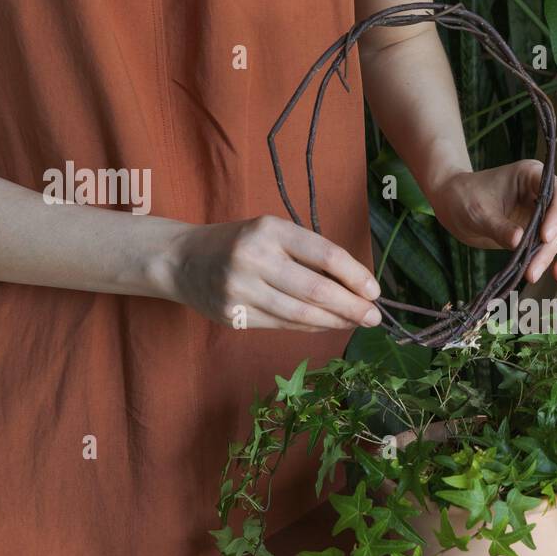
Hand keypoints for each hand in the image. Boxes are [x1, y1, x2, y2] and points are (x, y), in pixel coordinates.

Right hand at [159, 215, 381, 330]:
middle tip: (374, 317)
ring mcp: (240, 290)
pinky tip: (327, 325)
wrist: (182, 260)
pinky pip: (283, 325)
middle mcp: (254, 258)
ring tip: (355, 323)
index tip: (374, 291)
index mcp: (270, 230)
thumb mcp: (272, 233)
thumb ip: (309, 253)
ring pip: (301, 313)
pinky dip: (310, 326)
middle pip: (316, 290)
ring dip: (335, 321)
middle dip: (352, 306)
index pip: (325, 255)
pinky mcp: (232, 315)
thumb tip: (356, 284)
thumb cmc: (240, 243)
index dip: (355, 276)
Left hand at [428, 160, 556, 282]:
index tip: (544, 237)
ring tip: (555, 276)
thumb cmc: (464, 198)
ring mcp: (547, 214)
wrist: (455, 204)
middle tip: (534, 272)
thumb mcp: (478, 212)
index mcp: (532, 176)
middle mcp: (545, 193)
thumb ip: (498, 226)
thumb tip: (519, 242)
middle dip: (554, 247)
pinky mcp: (543, 232)